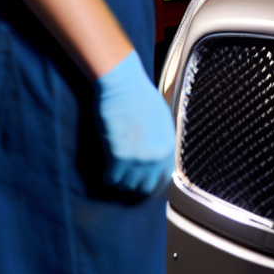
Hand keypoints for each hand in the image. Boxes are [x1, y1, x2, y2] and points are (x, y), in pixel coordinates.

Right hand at [95, 52, 174, 195]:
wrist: (124, 86)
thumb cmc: (140, 98)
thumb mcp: (161, 121)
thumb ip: (161, 142)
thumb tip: (156, 159)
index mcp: (169, 146)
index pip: (164, 179)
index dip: (151, 185)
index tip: (141, 185)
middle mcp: (157, 156)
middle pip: (146, 188)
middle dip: (134, 188)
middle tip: (124, 183)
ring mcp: (139, 159)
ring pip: (127, 186)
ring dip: (119, 183)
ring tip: (114, 175)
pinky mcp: (119, 157)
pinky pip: (111, 180)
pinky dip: (106, 179)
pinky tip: (104, 172)